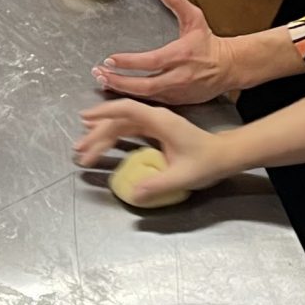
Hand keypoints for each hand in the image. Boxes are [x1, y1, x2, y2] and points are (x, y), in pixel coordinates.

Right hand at [73, 97, 231, 200]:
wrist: (224, 155)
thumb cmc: (207, 161)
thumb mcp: (182, 176)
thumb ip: (157, 185)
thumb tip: (133, 193)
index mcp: (160, 121)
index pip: (127, 110)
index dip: (104, 113)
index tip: (86, 120)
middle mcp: (155, 118)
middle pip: (119, 119)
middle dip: (97, 133)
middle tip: (79, 149)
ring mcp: (155, 123)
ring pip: (122, 124)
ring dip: (102, 134)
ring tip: (84, 148)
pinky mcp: (156, 130)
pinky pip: (129, 129)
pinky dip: (113, 135)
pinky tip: (103, 143)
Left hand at [96, 0, 238, 106]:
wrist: (230, 67)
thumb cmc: (208, 43)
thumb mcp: (195, 18)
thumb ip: (176, 1)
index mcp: (181, 55)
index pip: (151, 61)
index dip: (129, 62)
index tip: (110, 59)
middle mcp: (179, 76)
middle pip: (144, 85)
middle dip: (119, 81)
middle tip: (100, 74)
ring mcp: (178, 92)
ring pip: (146, 96)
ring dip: (123, 89)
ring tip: (104, 81)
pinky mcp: (177, 102)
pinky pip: (152, 101)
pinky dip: (135, 97)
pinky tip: (120, 90)